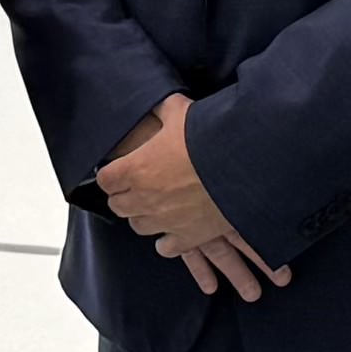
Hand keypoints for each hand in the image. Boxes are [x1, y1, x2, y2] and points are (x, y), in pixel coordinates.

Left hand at [98, 93, 280, 297]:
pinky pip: (166, 247)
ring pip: (138, 225)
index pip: (105, 179)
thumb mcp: (181, 112)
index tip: (118, 170)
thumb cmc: (211, 138)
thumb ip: (162, 109)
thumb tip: (158, 104)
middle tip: (135, 187)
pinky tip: (171, 231)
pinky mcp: (188, 236)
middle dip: (124, 195)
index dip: (111, 174)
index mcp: (136, 168)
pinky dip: (166, 241)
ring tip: (154, 206)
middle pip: (117, 205)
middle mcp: (144, 198)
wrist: (245, 165)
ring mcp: (164, 220)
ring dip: (142, 216)